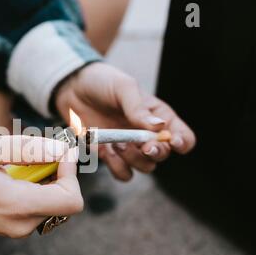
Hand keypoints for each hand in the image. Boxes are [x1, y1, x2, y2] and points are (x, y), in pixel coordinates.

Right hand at [0, 135, 82, 237]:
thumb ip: (24, 149)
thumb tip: (59, 151)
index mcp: (16, 206)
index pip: (71, 199)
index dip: (72, 172)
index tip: (60, 151)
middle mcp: (21, 224)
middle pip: (65, 201)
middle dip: (59, 173)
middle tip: (39, 153)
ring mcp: (18, 230)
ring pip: (54, 204)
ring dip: (48, 180)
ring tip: (22, 164)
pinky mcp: (14, 228)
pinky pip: (40, 208)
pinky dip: (37, 189)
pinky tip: (16, 176)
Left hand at [55, 62, 195, 180]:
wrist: (72, 88)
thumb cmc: (102, 82)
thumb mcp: (123, 87)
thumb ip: (139, 108)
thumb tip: (160, 127)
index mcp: (158, 116)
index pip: (183, 136)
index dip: (181, 142)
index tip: (170, 141)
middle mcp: (146, 135)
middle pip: (162, 155)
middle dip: (154, 153)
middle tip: (143, 146)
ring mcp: (129, 146)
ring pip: (144, 167)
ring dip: (133, 160)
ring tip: (118, 144)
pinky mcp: (110, 155)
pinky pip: (122, 173)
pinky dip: (116, 167)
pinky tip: (105, 151)